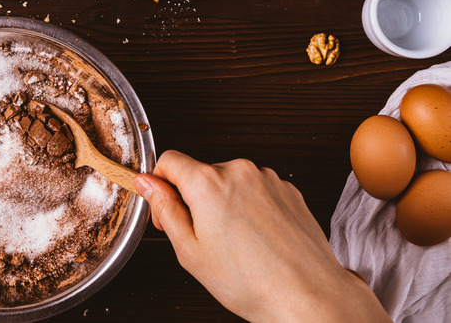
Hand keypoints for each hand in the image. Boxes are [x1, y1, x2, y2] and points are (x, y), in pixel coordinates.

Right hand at [134, 151, 390, 322]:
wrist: (307, 295)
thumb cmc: (251, 281)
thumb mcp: (189, 250)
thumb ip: (164, 209)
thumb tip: (148, 184)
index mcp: (208, 182)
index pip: (169, 160)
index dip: (160, 184)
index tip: (164, 205)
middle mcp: (239, 171)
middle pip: (200, 173)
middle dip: (194, 199)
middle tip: (201, 238)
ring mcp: (267, 178)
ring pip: (229, 182)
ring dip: (224, 203)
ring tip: (235, 244)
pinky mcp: (288, 189)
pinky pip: (256, 190)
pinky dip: (250, 208)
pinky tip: (256, 239)